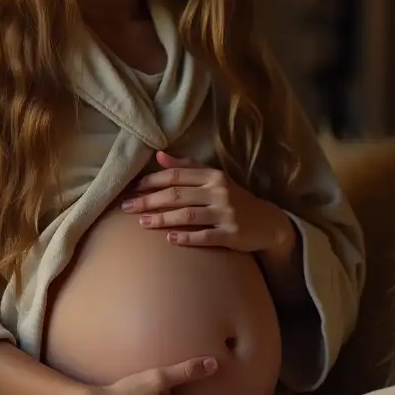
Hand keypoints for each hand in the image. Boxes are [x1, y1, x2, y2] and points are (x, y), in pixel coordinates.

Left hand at [121, 151, 294, 253]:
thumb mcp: (215, 179)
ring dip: (162, 219)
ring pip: (187, 215)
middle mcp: (219, 192)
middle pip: (177, 195)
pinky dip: (186, 237)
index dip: (152, 181)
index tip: (133, 188)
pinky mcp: (231, 235)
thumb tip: (159, 155)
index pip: (177, 175)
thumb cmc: (234, 199)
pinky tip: (170, 239)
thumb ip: (187, 167)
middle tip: (127, 207)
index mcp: (213, 176)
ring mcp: (225, 214)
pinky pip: (204, 236)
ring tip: (142, 222)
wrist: (267, 222)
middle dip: (149, 200)